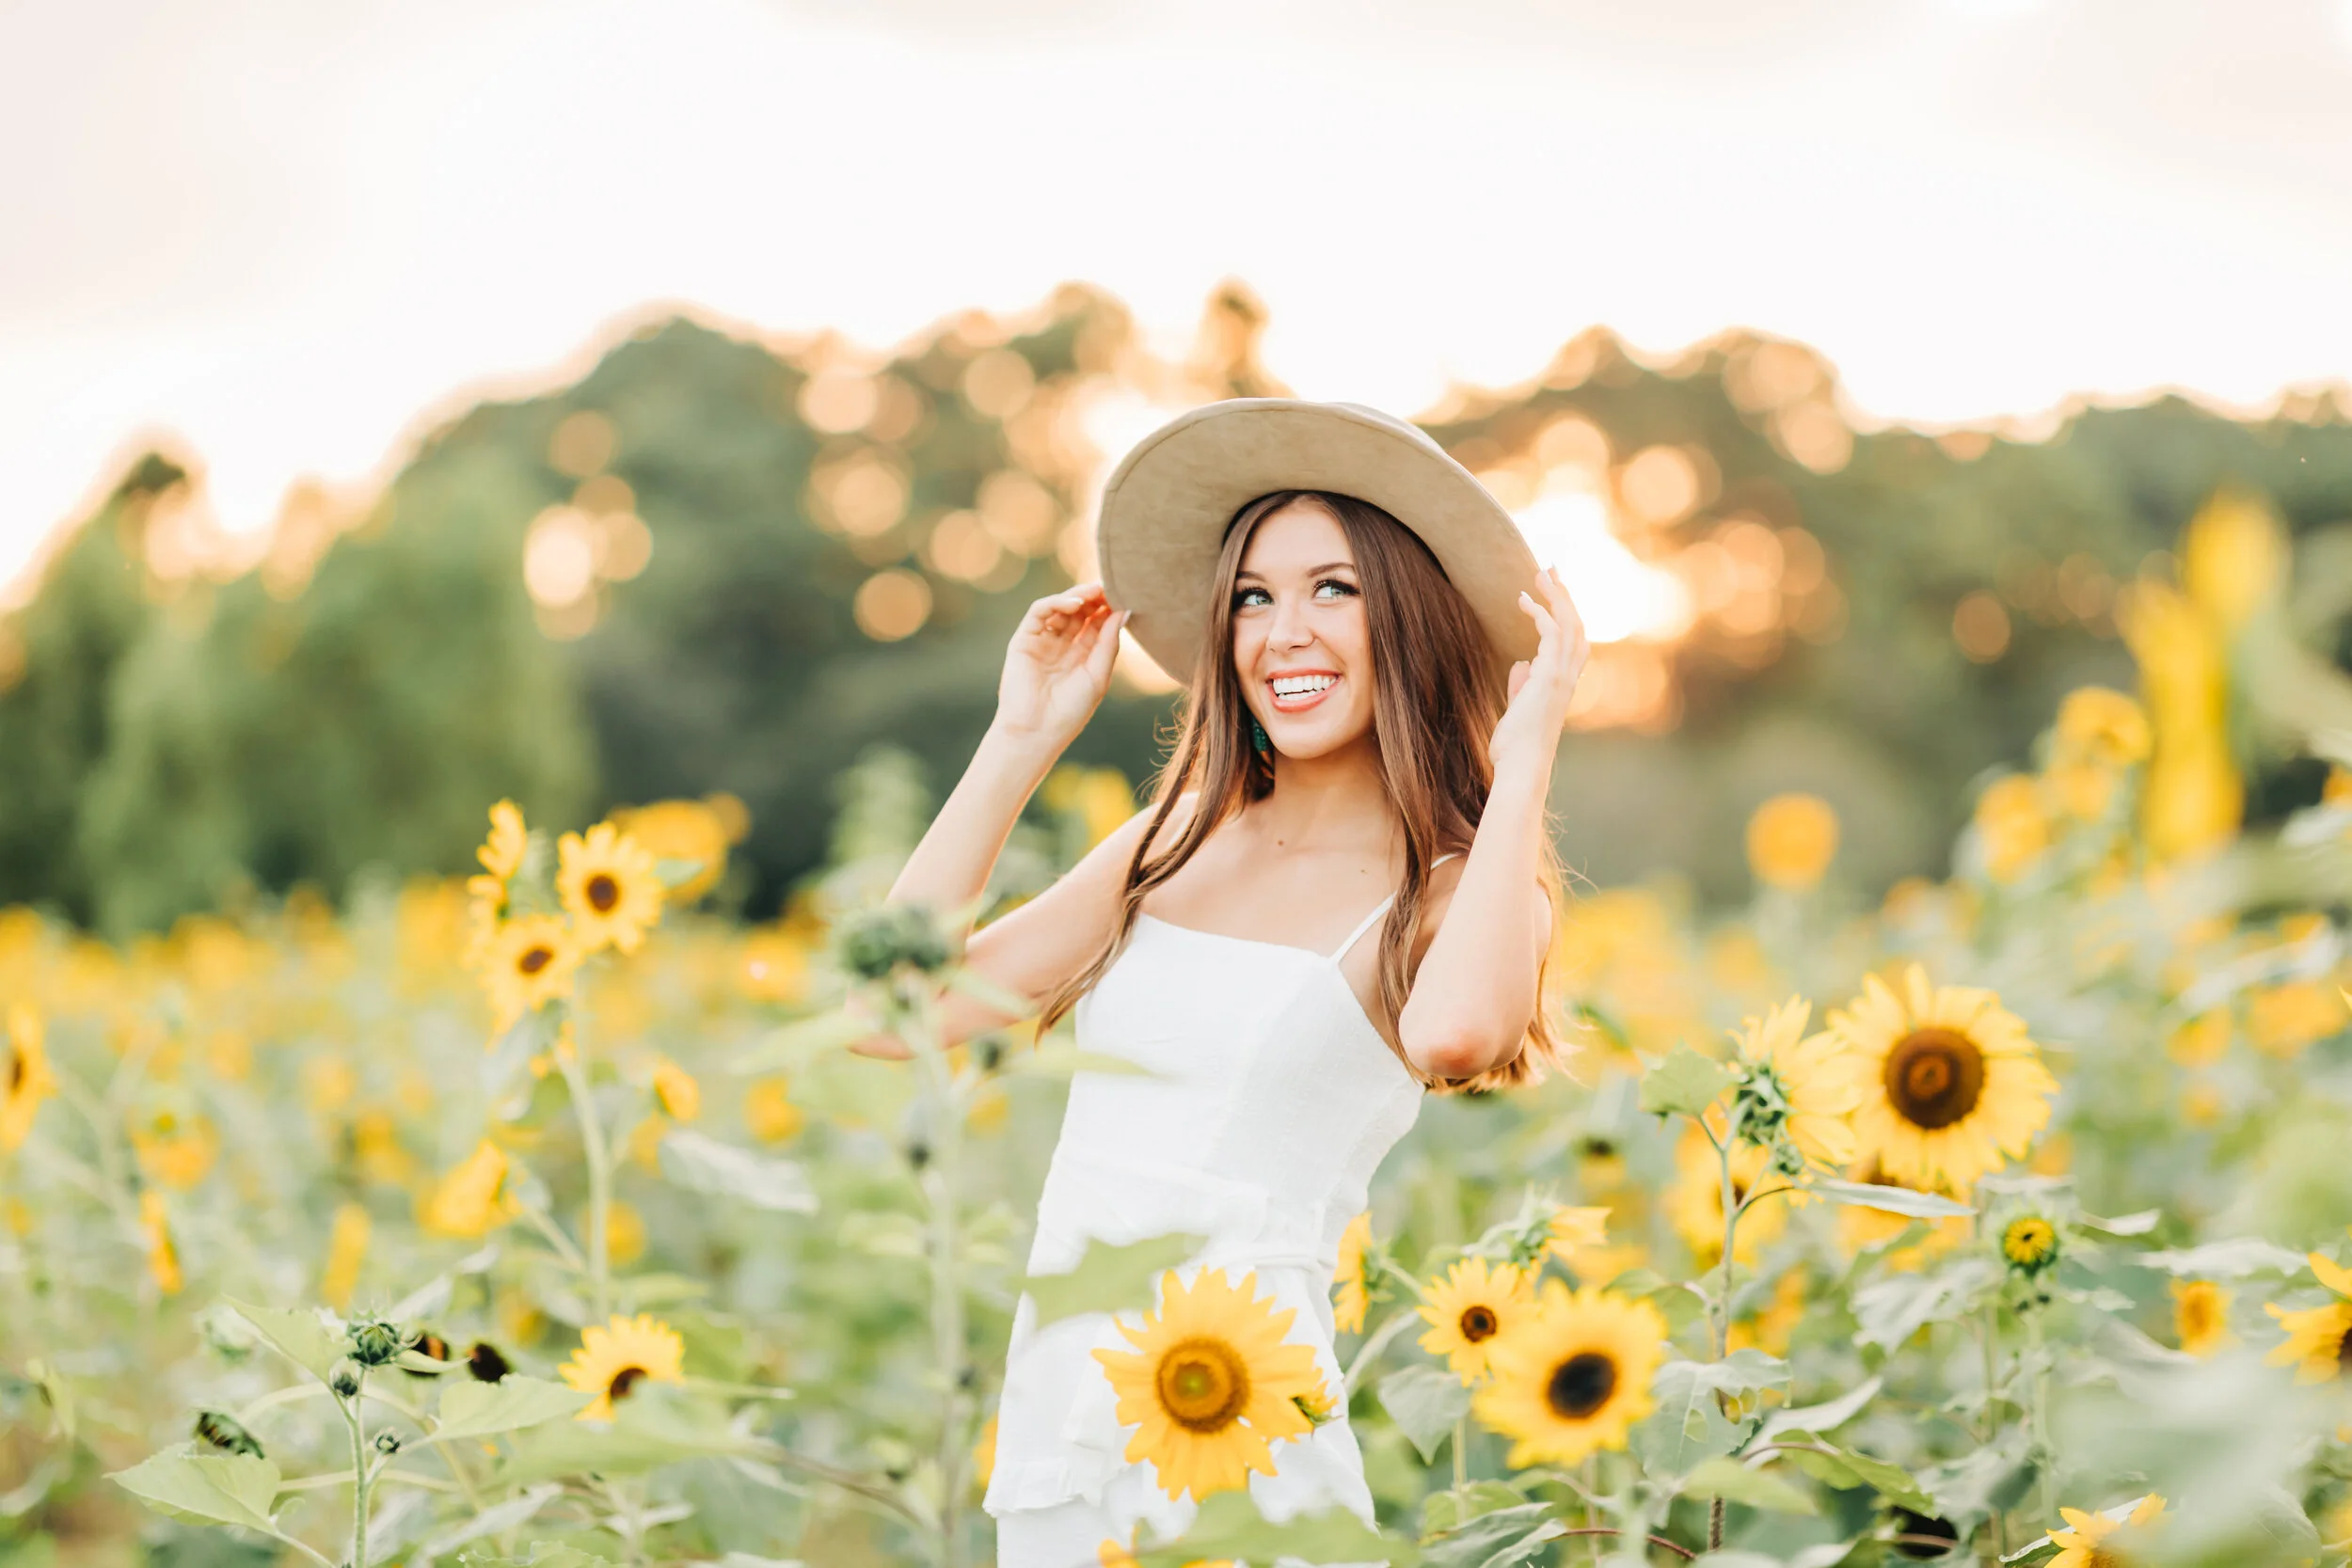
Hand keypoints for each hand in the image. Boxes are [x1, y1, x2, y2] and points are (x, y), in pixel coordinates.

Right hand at [994, 583, 1127, 750]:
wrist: (1037, 732)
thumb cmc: (1071, 711)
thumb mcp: (1098, 675)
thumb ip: (1109, 642)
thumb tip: (1124, 610)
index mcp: (1082, 655)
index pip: (1097, 622)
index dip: (1109, 608)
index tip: (1124, 595)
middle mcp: (1062, 645)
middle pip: (1080, 611)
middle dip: (1095, 597)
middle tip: (1109, 587)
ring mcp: (1042, 641)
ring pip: (1060, 607)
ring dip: (1077, 595)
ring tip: (1094, 591)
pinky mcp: (1023, 639)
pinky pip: (1039, 612)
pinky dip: (1056, 602)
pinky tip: (1075, 604)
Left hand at [1489, 566, 1590, 768]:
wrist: (1520, 768)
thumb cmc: (1516, 747)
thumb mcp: (1518, 710)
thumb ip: (1522, 685)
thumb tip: (1521, 663)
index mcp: (1563, 684)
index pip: (1573, 641)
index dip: (1564, 613)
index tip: (1547, 592)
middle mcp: (1569, 678)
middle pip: (1577, 625)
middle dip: (1565, 594)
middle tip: (1550, 568)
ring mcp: (1562, 677)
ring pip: (1569, 623)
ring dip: (1556, 595)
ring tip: (1541, 573)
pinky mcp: (1550, 676)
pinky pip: (1552, 633)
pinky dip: (1540, 612)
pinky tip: (1524, 600)